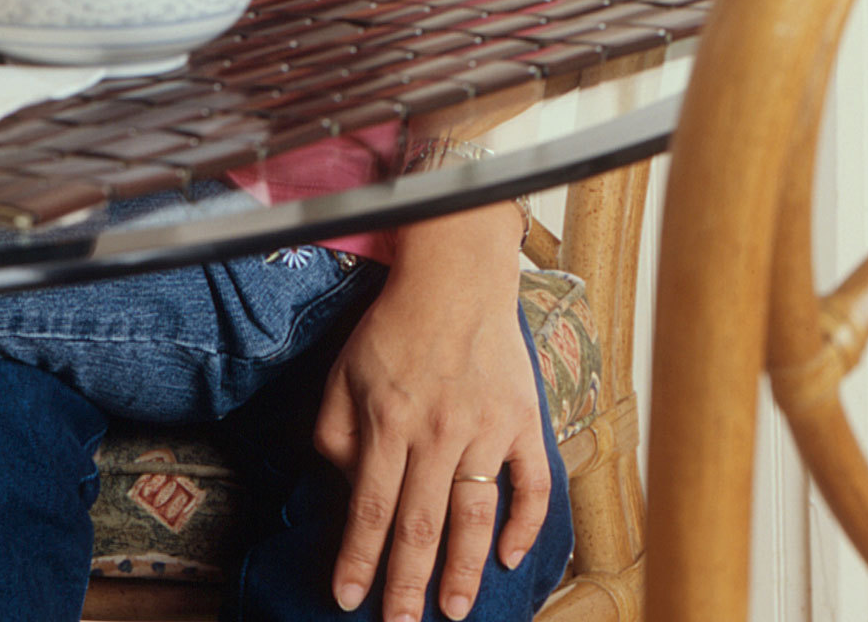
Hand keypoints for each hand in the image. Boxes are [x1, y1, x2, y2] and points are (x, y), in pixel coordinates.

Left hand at [317, 211, 552, 621]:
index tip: (348, 599)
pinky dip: (524, 526)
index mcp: (388, 423)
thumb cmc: (393, 328)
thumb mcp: (343, 372)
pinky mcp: (524, 423)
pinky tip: (508, 558)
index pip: (370, 508)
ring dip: (462, 569)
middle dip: (407, 583)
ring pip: (474, 516)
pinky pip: (531, 487)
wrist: (456, 279)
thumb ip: (336, 432)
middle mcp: (437, 435)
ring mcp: (486, 431)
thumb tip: (347, 486)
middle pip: (420, 524)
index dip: (359, 559)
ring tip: (451, 610)